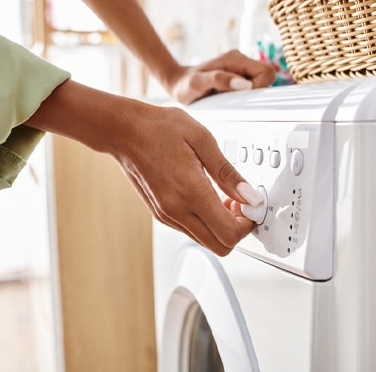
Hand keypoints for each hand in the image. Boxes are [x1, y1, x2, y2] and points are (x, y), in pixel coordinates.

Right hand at [26, 80, 260, 254]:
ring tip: (223, 196)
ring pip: (207, 241)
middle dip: (237, 229)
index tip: (252, 205)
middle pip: (220, 246)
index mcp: (190, 192)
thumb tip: (250, 196)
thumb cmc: (159, 129)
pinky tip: (208, 196)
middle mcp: (176, 211)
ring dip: (222, 226)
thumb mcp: (203, 140)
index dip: (248, 224)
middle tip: (240, 203)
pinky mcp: (162, 214)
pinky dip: (207, 221)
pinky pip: (193, 230)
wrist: (123, 131)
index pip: (229, 233)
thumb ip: (228, 173)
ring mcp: (167, 216)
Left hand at [164, 50, 275, 103]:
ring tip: (231, 99)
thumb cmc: (185, 84)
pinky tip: (231, 99)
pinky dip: (247, 95)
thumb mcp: (197, 83)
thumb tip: (245, 85)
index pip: (266, 72)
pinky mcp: (239, 76)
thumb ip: (219, 80)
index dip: (261, 87)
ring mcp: (241, 68)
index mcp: (235, 59)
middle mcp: (241, 61)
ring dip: (252, 94)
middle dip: (258, 92)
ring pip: (261, 82)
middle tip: (238, 100)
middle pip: (267, 76)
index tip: (244, 97)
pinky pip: (253, 85)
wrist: (177, 82)